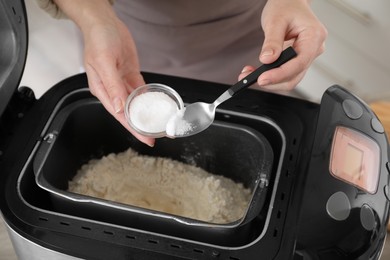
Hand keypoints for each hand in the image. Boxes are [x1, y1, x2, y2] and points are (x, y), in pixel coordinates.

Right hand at [54, 0, 154, 145]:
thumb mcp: (103, 61)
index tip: (146, 138)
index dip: (133, 128)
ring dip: (147, 114)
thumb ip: (112, 85)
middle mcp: (112, 90)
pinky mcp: (131, 75)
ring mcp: (122, 82)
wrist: (104, 22)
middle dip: (142, 125)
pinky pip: (141, 90)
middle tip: (158, 135)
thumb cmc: (98, 38)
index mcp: (102, 90)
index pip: (119, 115)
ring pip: (136, 103)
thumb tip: (119, 107)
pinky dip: (148, 98)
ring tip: (160, 124)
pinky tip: (156, 106)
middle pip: (129, 113)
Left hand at [239, 0, 326, 90]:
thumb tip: (267, 60)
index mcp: (314, 36)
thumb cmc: (286, 6)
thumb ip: (272, 41)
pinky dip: (271, 76)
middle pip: (295, 76)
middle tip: (250, 77)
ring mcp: (306, 57)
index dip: (280, 74)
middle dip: (272, 81)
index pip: (299, 63)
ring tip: (249, 74)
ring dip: (270, 81)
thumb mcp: (275, 21)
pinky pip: (285, 74)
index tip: (262, 79)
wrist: (289, 3)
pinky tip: (257, 72)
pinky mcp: (297, 61)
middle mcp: (314, 49)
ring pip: (290, 79)